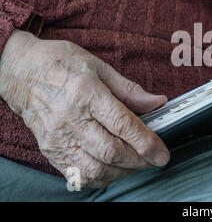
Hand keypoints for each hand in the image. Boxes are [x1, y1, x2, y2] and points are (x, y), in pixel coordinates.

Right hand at [0, 31, 169, 188]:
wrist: (20, 71)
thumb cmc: (61, 64)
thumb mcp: (100, 67)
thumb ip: (130, 90)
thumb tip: (158, 102)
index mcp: (86, 93)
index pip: (123, 124)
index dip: (147, 142)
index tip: (162, 152)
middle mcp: (71, 118)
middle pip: (111, 151)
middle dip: (139, 160)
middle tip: (154, 159)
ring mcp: (58, 137)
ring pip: (96, 168)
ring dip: (122, 171)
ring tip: (137, 164)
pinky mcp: (50, 150)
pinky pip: (78, 174)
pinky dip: (101, 176)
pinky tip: (114, 168)